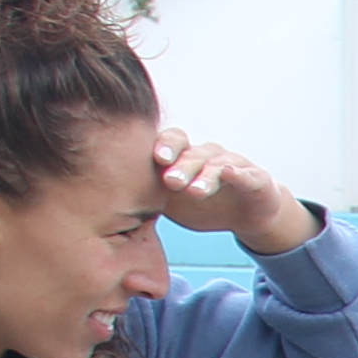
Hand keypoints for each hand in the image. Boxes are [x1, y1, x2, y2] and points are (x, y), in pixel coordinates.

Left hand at [150, 128, 316, 256]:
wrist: (247, 213)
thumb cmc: (202, 205)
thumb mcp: (171, 204)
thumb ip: (144, 200)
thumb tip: (102, 207)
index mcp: (183, 159)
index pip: (170, 143)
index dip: (162, 147)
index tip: (153, 161)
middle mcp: (207, 155)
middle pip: (192, 152)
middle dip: (180, 165)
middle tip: (170, 181)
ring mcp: (233, 165)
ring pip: (217, 164)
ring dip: (205, 175)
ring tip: (196, 191)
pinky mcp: (256, 179)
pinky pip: (248, 174)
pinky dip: (239, 174)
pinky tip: (232, 175)